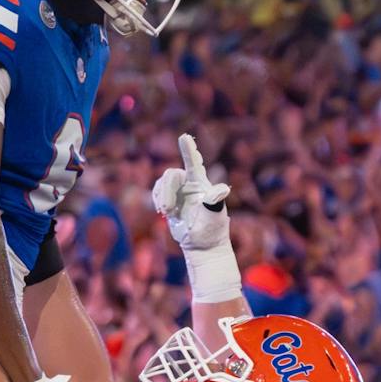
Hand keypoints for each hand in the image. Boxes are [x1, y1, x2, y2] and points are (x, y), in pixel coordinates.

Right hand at [153, 133, 230, 252]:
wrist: (202, 244)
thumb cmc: (212, 229)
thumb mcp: (215, 216)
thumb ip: (215, 201)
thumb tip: (224, 189)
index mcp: (201, 183)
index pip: (194, 162)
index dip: (189, 149)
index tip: (184, 136)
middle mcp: (189, 183)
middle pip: (171, 175)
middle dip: (165, 191)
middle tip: (165, 211)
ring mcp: (178, 191)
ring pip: (162, 183)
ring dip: (160, 197)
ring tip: (165, 213)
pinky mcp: (169, 199)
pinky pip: (157, 192)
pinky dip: (157, 200)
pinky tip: (163, 212)